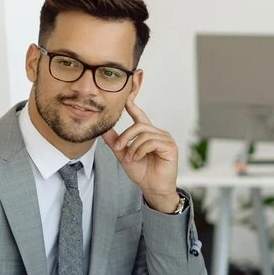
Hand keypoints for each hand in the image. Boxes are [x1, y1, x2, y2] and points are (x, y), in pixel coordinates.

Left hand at [101, 98, 179, 212]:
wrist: (152, 187)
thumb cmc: (141, 172)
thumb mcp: (123, 154)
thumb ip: (115, 141)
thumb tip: (103, 129)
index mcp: (147, 133)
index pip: (139, 113)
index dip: (133, 100)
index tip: (128, 87)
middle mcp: (158, 133)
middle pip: (139, 125)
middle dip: (126, 136)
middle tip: (119, 148)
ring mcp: (166, 139)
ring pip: (143, 134)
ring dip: (133, 147)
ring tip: (131, 157)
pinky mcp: (170, 147)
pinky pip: (151, 142)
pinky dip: (140, 150)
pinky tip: (139, 157)